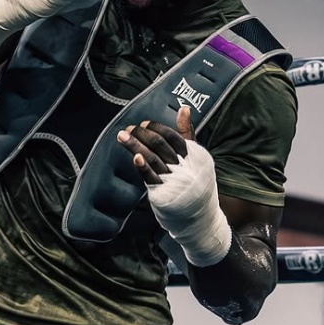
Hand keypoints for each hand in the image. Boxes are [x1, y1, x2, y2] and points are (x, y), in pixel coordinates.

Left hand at [116, 106, 231, 266]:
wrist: (200, 216)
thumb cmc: (195, 182)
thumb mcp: (195, 155)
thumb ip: (187, 131)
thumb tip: (184, 108)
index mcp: (191, 154)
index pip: (173, 136)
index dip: (157, 128)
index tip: (145, 125)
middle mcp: (182, 166)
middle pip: (160, 145)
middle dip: (142, 135)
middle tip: (129, 129)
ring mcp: (173, 179)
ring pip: (153, 158)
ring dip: (135, 146)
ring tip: (122, 136)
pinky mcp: (163, 193)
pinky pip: (152, 178)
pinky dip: (143, 167)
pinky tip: (135, 158)